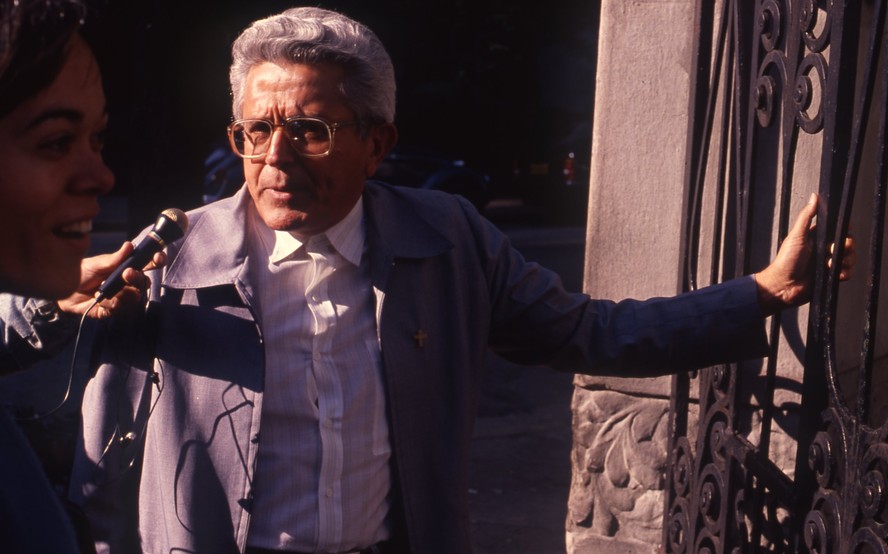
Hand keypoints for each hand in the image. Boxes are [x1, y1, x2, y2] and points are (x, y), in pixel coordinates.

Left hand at [56, 242, 166, 318]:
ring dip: (121, 293)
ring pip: (134, 297)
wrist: (64, 290)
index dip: (157, 261)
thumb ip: (115, 258)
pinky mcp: (113, 310)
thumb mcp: (98, 263)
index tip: (158, 258)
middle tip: (127, 273)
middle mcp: (129, 284)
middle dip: (138, 278)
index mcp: (129, 268)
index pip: (149, 264)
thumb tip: (130, 245)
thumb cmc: (84, 272)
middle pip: (144, 283)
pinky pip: (118, 308)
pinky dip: (108, 303)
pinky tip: (97, 298)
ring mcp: (123, 298)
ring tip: (103, 287)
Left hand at [754, 193, 855, 314]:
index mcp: (817, 238)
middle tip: (832, 250)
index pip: (838, 229)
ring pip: (850, 257)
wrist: (784, 286)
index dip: (843, 229)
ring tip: (829, 264)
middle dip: (845, 246)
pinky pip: (847, 272)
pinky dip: (843, 273)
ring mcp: (829, 263)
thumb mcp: (796, 236)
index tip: (843, 230)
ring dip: (844, 260)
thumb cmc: (786, 260)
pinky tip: (834, 273)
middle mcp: (825, 249)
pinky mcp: (831, 276)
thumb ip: (806, 216)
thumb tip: (814, 197)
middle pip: (847, 242)